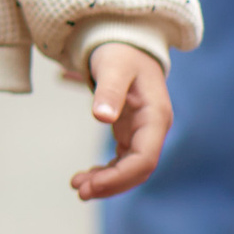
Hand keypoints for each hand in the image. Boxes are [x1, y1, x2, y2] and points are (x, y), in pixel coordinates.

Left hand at [69, 41, 171, 202]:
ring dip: (107, 182)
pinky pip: (122, 161)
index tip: (93, 185)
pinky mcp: (131, 133)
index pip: (145, 159)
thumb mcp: (114, 67)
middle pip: (138, 170)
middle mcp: (153, 129)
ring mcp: (143, 132)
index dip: (120, 177)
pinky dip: (106, 172)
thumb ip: (109, 90)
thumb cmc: (121, 52)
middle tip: (80, 191)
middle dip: (111, 185)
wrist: (125, 42)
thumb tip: (101, 117)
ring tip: (78, 186)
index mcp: (155, 117)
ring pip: (130, 169)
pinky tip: (87, 177)